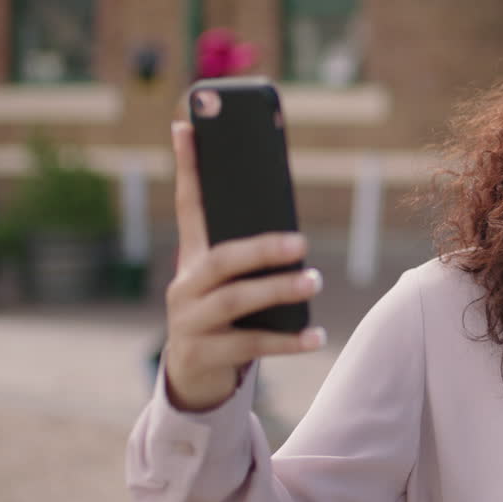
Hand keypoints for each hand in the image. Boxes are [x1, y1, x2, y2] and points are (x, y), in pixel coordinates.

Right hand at [162, 121, 326, 411]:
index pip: (189, 205)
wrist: (193, 374)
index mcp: (192, 259)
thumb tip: (291, 229)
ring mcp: (190, 322)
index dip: (188, 167)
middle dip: (261, 249)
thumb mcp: (229, 279)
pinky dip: (288, 342)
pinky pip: (252, 346)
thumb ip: (249, 250)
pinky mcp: (203, 355)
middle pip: (222, 260)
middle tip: (301, 242)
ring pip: (236, 302)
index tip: (186, 126)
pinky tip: (317, 337)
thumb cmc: (224, 314)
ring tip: (315, 281)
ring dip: (279, 290)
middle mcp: (185, 286)